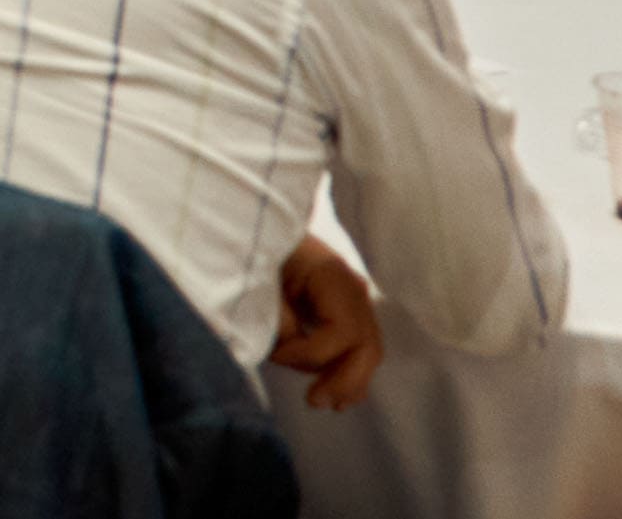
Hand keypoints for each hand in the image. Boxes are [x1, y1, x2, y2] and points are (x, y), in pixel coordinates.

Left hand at [267, 234, 380, 409]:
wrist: (256, 219)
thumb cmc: (253, 245)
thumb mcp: (258, 276)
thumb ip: (278, 317)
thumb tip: (292, 349)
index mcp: (332, 273)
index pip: (342, 331)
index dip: (312, 354)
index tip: (277, 355)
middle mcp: (352, 285)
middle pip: (367, 344)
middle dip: (344, 379)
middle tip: (315, 402)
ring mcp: (354, 296)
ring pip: (368, 349)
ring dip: (349, 380)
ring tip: (326, 403)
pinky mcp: (346, 306)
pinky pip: (358, 343)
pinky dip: (349, 368)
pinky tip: (335, 392)